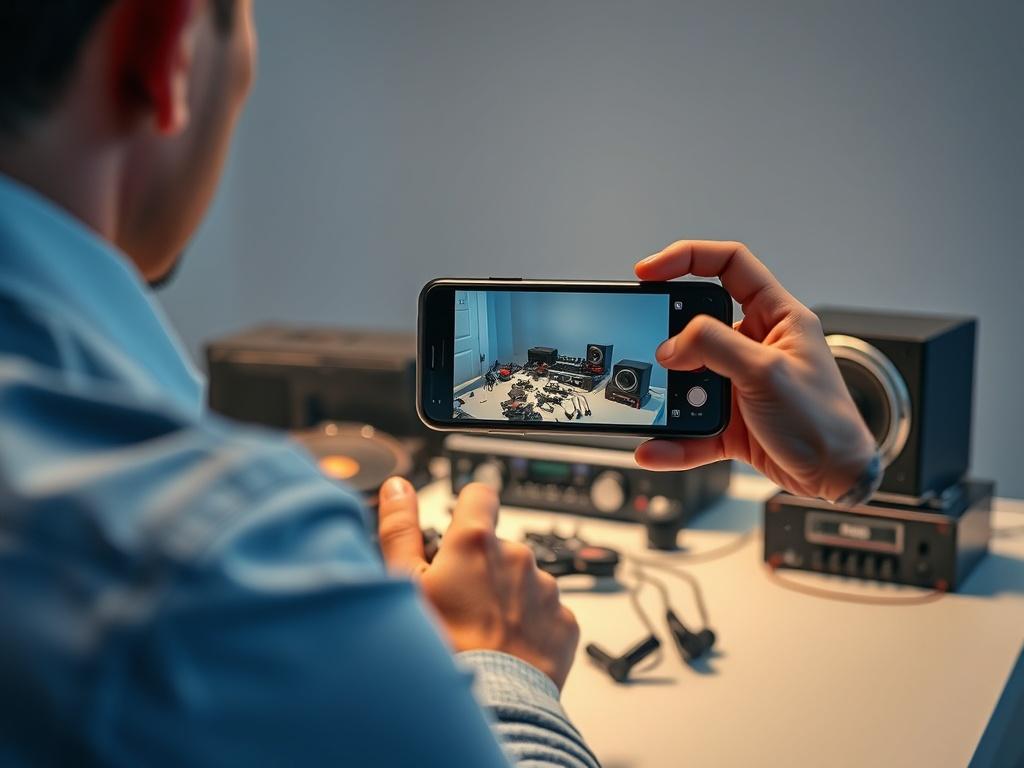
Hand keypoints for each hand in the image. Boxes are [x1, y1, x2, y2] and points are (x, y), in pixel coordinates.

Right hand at [376, 478, 579, 688]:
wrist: (492, 707)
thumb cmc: (443, 649)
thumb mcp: (405, 584)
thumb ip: (400, 527)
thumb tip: (397, 488)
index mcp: (476, 542)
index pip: (479, 495)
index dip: (468, 508)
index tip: (459, 528)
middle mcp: (517, 557)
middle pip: (497, 548)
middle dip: (482, 568)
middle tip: (459, 605)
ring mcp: (545, 590)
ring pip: (522, 582)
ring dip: (506, 599)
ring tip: (482, 634)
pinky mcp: (564, 622)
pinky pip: (545, 614)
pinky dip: (528, 626)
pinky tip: (506, 649)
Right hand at [634, 239, 876, 501]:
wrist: (836, 479)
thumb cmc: (825, 422)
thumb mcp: (767, 372)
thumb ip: (715, 347)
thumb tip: (672, 343)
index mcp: (777, 317)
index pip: (729, 265)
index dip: (687, 258)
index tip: (649, 272)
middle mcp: (757, 345)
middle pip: (698, 324)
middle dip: (671, 339)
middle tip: (652, 350)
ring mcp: (741, 384)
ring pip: (689, 379)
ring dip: (670, 396)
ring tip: (660, 406)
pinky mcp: (732, 420)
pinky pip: (690, 424)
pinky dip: (673, 438)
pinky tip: (656, 447)